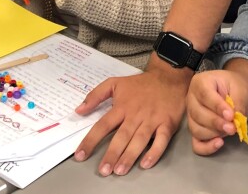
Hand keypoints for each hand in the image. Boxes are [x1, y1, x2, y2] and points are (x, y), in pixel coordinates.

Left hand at [73, 65, 190, 175]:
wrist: (169, 77)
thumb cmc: (142, 83)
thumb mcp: (115, 83)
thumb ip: (96, 95)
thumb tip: (79, 110)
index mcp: (122, 107)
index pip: (103, 125)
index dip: (91, 140)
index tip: (81, 155)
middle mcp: (136, 115)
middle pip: (122, 136)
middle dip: (112, 154)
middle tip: (104, 170)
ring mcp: (152, 120)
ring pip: (140, 140)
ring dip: (130, 156)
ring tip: (120, 170)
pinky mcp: (167, 124)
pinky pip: (161, 140)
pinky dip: (155, 152)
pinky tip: (146, 163)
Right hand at [187, 69, 247, 155]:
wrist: (239, 93)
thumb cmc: (238, 87)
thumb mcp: (241, 89)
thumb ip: (238, 103)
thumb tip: (234, 122)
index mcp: (201, 82)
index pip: (204, 95)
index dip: (217, 107)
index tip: (230, 115)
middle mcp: (192, 98)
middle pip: (198, 114)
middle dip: (216, 123)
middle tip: (233, 127)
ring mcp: (192, 115)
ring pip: (196, 129)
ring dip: (214, 133)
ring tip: (230, 130)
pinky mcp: (197, 129)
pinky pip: (196, 143)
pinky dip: (207, 147)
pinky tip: (219, 143)